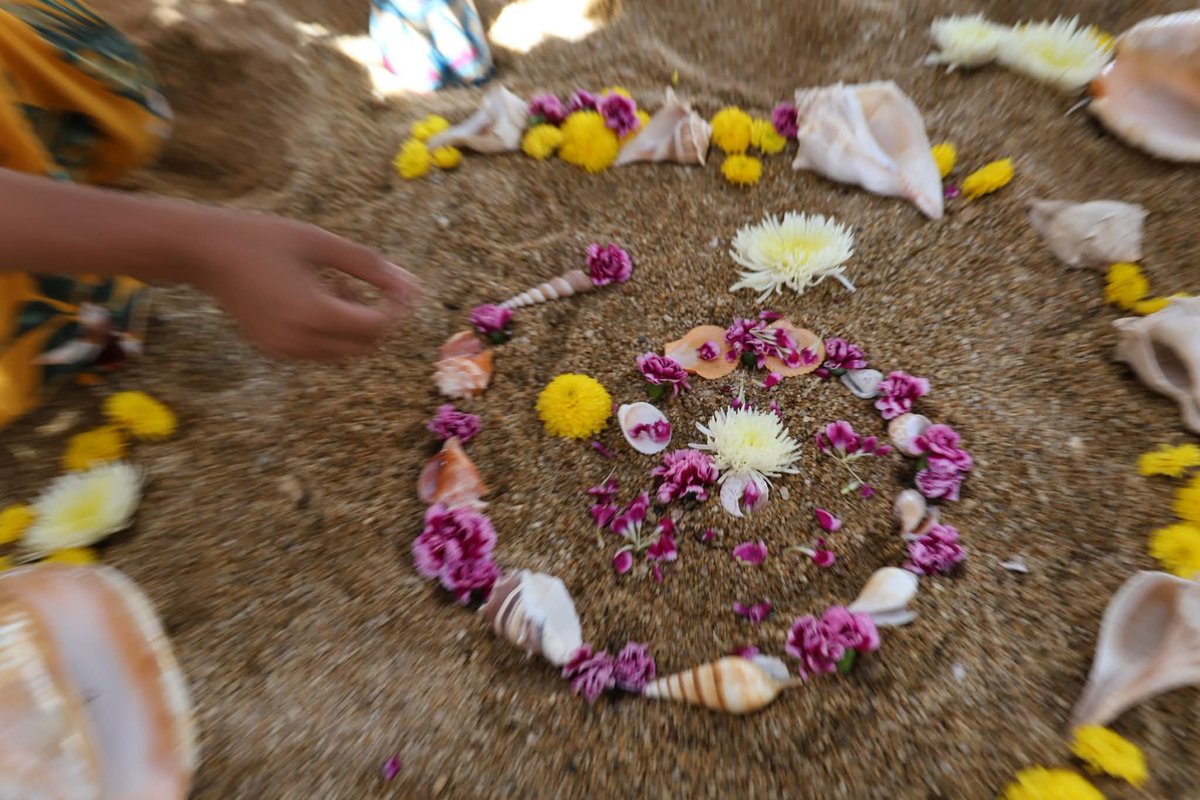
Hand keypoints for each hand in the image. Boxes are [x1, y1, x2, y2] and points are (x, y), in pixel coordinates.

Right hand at [187, 210, 419, 360]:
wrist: (203, 252)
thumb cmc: (262, 238)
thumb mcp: (320, 242)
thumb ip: (366, 264)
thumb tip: (408, 282)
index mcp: (314, 313)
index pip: (377, 326)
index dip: (397, 308)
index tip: (403, 285)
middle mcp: (300, 340)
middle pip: (365, 346)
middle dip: (380, 319)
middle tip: (376, 284)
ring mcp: (285, 349)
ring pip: (344, 353)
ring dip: (356, 325)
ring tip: (339, 285)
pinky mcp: (273, 349)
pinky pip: (320, 350)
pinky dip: (332, 330)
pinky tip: (317, 296)